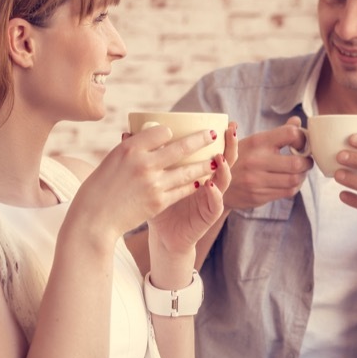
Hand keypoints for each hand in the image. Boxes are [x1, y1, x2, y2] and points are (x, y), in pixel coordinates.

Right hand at [74, 124, 219, 239]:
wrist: (94, 218)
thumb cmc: (100, 187)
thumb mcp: (112, 160)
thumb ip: (132, 148)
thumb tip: (148, 136)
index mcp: (130, 148)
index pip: (161, 131)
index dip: (170, 131)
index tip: (176, 133)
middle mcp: (144, 163)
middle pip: (181, 147)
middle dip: (201, 140)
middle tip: (213, 134)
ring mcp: (153, 183)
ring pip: (188, 170)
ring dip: (204, 165)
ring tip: (216, 160)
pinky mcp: (159, 202)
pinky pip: (183, 190)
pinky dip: (194, 184)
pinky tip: (202, 181)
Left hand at [148, 121, 236, 256]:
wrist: (163, 236)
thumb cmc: (156, 205)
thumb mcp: (152, 178)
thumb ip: (145, 156)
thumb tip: (126, 132)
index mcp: (198, 170)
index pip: (213, 149)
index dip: (221, 136)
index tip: (223, 121)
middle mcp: (210, 182)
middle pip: (225, 160)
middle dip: (230, 145)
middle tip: (230, 129)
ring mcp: (211, 199)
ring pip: (225, 180)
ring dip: (225, 168)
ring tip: (220, 157)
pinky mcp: (208, 216)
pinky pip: (216, 204)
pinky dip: (215, 194)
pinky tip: (210, 185)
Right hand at [224, 117, 311, 209]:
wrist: (215, 186)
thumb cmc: (238, 160)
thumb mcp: (253, 141)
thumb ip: (277, 133)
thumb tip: (297, 121)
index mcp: (256, 142)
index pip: (290, 134)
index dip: (302, 138)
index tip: (300, 142)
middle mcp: (256, 161)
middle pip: (297, 163)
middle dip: (307, 162)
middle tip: (306, 160)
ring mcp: (256, 181)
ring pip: (294, 180)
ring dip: (302, 175)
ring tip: (299, 171)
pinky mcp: (258, 196)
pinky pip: (287, 192)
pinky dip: (294, 186)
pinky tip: (290, 181)